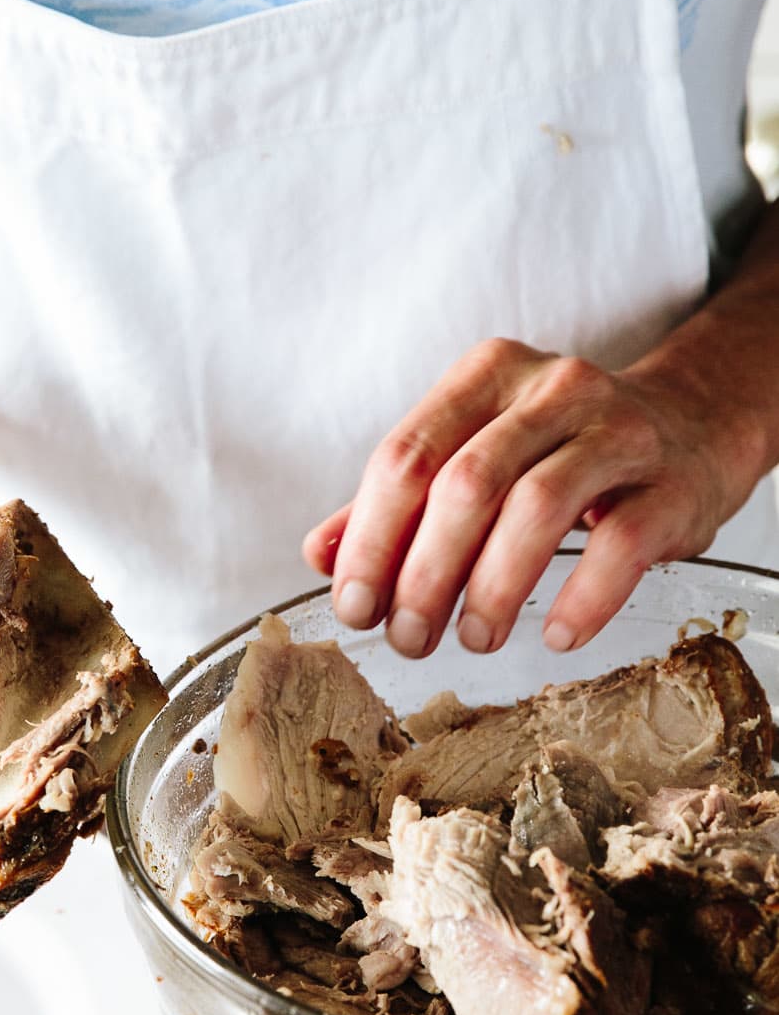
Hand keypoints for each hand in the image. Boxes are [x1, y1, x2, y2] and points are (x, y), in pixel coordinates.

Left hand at [302, 337, 757, 659]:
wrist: (693, 427)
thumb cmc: (563, 452)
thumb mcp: (477, 456)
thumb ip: (399, 502)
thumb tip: (321, 555)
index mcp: (485, 377)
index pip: (407, 456)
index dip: (371, 538)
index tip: (354, 606)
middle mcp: (551, 389)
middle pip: (466, 484)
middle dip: (424, 574)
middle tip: (408, 638)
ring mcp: (617, 430)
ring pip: (537, 507)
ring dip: (492, 588)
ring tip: (473, 638)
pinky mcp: (672, 483)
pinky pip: (621, 543)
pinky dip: (582, 597)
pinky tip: (553, 634)